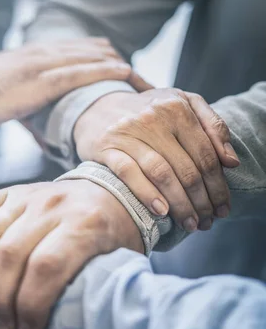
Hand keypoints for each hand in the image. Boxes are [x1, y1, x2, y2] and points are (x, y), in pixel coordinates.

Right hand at [0, 38, 146, 134]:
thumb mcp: (4, 99)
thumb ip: (28, 108)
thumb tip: (45, 130)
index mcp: (33, 58)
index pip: (79, 50)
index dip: (105, 60)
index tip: (127, 74)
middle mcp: (41, 55)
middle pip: (91, 50)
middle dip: (120, 64)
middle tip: (145, 82)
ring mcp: (39, 65)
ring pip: (90, 58)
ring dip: (120, 67)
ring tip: (145, 80)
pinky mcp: (37, 82)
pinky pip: (78, 73)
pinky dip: (103, 71)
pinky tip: (123, 71)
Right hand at [0, 180, 140, 328]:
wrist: (112, 192)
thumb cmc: (113, 236)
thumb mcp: (119, 259)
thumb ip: (93, 284)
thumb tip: (69, 327)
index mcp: (86, 223)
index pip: (47, 266)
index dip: (31, 304)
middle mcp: (54, 204)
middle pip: (11, 253)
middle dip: (0, 298)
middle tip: (0, 325)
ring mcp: (28, 194)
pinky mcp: (10, 191)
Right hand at [74, 88, 239, 231]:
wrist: (98, 107)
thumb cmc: (148, 111)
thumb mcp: (183, 105)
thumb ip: (212, 126)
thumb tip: (231, 162)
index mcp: (176, 107)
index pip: (206, 154)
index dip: (218, 185)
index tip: (223, 207)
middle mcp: (152, 118)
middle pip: (186, 168)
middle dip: (201, 201)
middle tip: (208, 221)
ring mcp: (127, 132)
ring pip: (161, 174)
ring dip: (179, 204)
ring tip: (189, 223)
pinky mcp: (106, 147)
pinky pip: (129, 174)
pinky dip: (147, 194)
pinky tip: (161, 211)